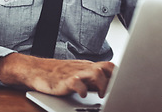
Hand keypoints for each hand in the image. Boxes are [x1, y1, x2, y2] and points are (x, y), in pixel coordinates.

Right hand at [0, 53, 114, 97]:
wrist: (35, 70)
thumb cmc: (57, 74)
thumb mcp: (77, 74)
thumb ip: (92, 79)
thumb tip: (110, 86)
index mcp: (88, 66)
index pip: (109, 66)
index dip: (120, 74)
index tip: (126, 84)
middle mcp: (83, 68)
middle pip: (106, 67)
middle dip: (114, 78)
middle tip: (115, 91)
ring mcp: (74, 73)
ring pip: (96, 73)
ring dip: (102, 84)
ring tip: (100, 95)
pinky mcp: (64, 81)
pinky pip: (77, 83)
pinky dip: (83, 90)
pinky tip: (82, 94)